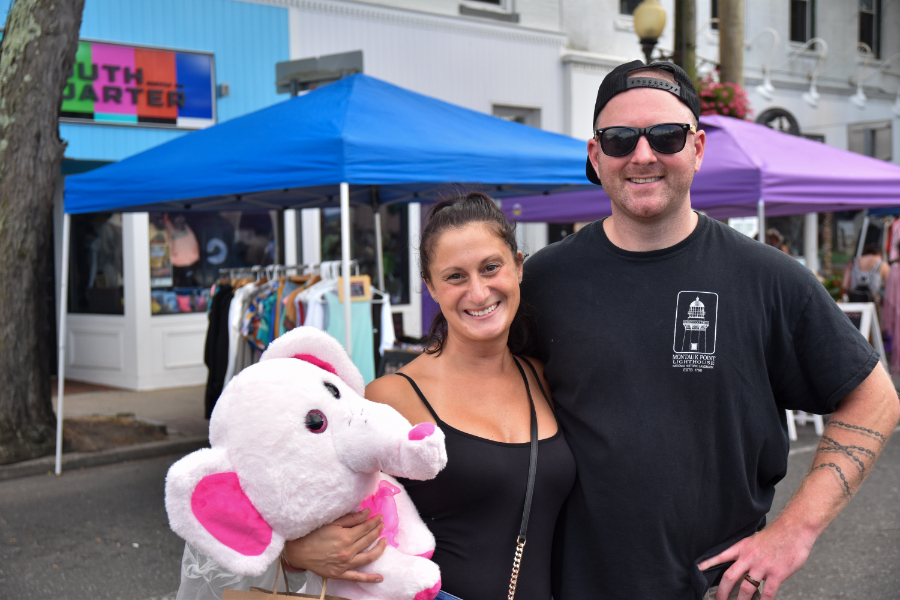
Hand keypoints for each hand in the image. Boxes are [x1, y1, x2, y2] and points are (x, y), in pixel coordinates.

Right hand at [283, 509, 386, 582]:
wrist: (299, 551)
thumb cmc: (313, 535)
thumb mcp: (332, 523)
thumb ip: (351, 518)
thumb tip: (367, 513)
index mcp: (346, 537)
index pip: (365, 528)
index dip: (374, 522)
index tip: (379, 517)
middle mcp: (348, 551)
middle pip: (368, 540)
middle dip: (377, 531)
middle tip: (382, 525)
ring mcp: (345, 564)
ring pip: (368, 557)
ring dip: (379, 548)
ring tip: (384, 541)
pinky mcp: (340, 574)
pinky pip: (358, 577)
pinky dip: (369, 578)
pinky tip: (380, 577)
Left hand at [697, 522, 815, 599]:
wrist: (794, 528)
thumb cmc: (777, 534)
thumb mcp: (755, 539)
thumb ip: (747, 552)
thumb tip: (741, 564)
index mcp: (743, 547)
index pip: (721, 556)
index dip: (708, 563)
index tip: (697, 569)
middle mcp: (749, 557)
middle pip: (729, 577)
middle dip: (722, 592)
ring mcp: (762, 566)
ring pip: (746, 588)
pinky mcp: (777, 574)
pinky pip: (767, 592)